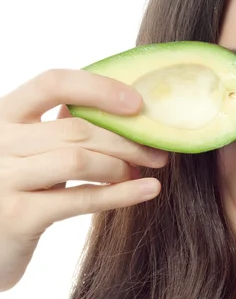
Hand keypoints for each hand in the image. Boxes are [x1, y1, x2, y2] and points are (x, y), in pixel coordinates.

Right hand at [0, 69, 168, 291]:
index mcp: (2, 115)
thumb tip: (123, 112)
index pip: (52, 83)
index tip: (137, 103)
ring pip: (80, 160)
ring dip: (122, 166)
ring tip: (143, 173)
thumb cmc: (15, 191)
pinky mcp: (18, 215)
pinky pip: (81, 198)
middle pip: (77, 128)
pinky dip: (122, 194)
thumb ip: (59, 129)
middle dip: (126, 140)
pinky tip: (149, 190)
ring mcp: (4, 178)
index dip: (99, 89)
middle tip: (157, 152)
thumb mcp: (29, 152)